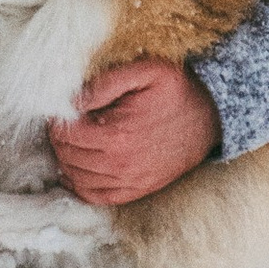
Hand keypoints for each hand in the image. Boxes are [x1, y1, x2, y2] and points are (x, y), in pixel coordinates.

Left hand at [50, 57, 220, 208]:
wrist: (211, 117)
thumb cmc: (177, 90)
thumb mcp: (146, 70)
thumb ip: (106, 82)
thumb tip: (72, 100)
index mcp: (118, 134)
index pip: (66, 134)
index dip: (57, 121)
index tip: (60, 111)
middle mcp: (121, 164)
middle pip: (68, 156)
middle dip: (60, 139)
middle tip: (63, 124)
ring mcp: (130, 181)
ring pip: (77, 178)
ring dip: (66, 160)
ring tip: (70, 141)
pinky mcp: (138, 189)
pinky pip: (96, 196)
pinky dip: (80, 185)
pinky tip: (77, 169)